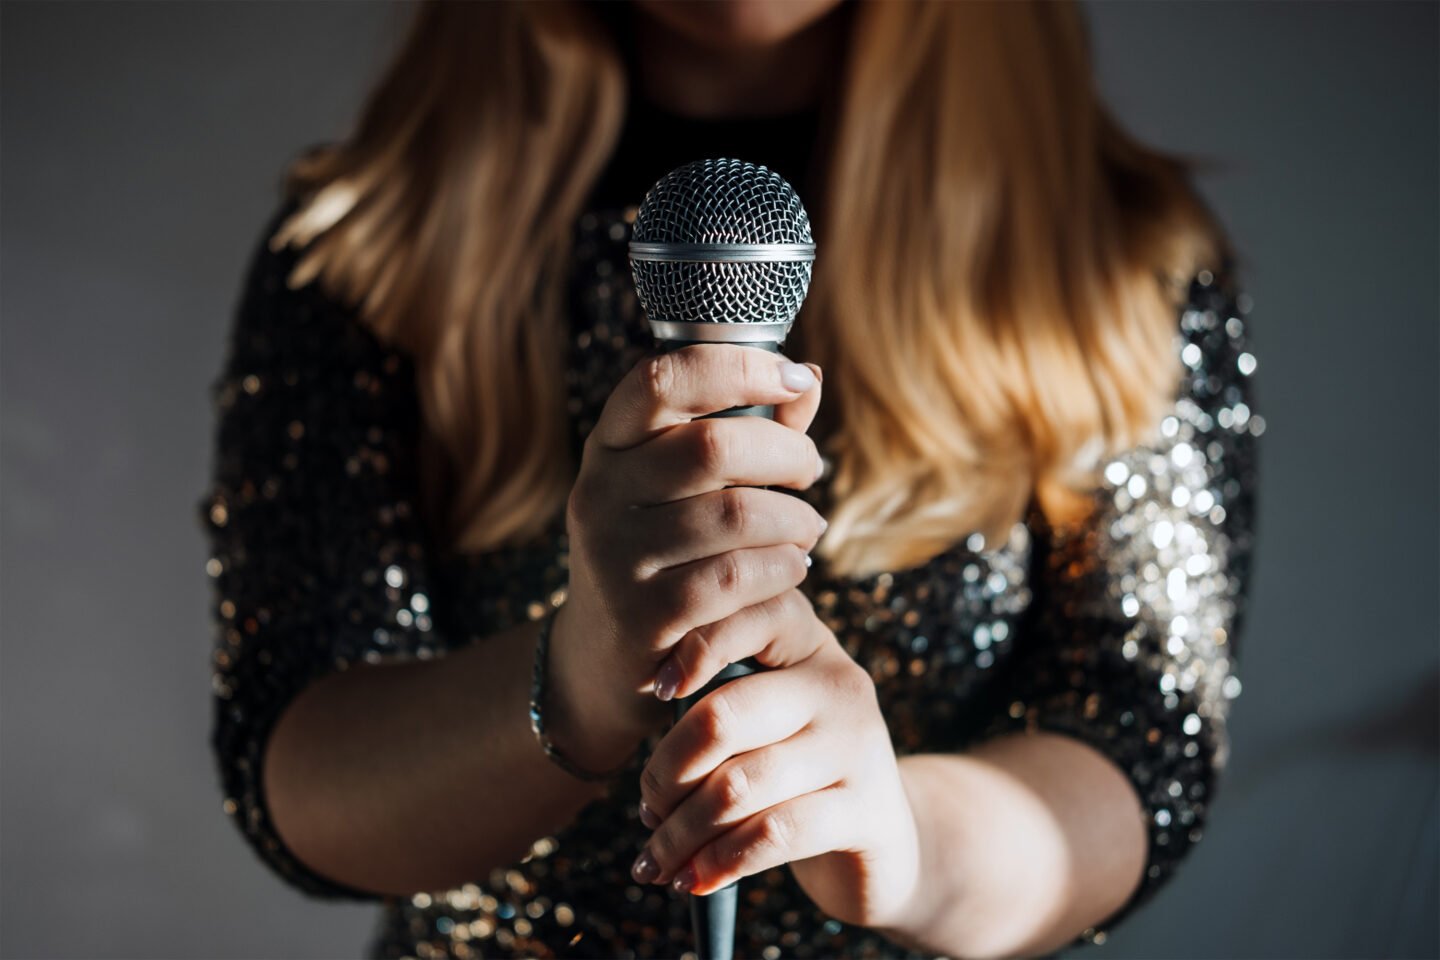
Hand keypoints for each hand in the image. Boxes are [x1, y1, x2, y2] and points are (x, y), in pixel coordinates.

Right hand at [551, 345, 827, 770]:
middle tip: (810, 469)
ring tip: (807, 529)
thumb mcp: (688, 486)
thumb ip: (747, 429)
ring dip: (795, 519)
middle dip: (787, 453)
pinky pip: (736, 578)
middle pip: (714, 446)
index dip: (738, 366)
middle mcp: (600, 493)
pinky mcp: (642, 616)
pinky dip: (782, 569)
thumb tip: (810, 378)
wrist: (606, 659)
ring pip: (737, 516)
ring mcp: (616, 557)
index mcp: (610, 445)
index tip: (796, 377)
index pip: (661, 377)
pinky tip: (791, 569)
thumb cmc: (668, 551)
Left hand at [629, 613, 922, 930]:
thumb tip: (647, 730)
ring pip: (739, 786)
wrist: (883, 842)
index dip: (694, 648)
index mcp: (808, 644)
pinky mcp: (866, 812)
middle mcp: (838, 685)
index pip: (750, 617)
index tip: (654, 692)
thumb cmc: (798, 772)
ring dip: (681, 832)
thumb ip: (721, 701)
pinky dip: (719, 862)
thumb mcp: (768, 718)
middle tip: (647, 808)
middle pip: (724, 715)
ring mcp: (857, 747)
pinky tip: (693, 879)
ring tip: (656, 859)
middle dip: (667, 772)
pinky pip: (773, 835)